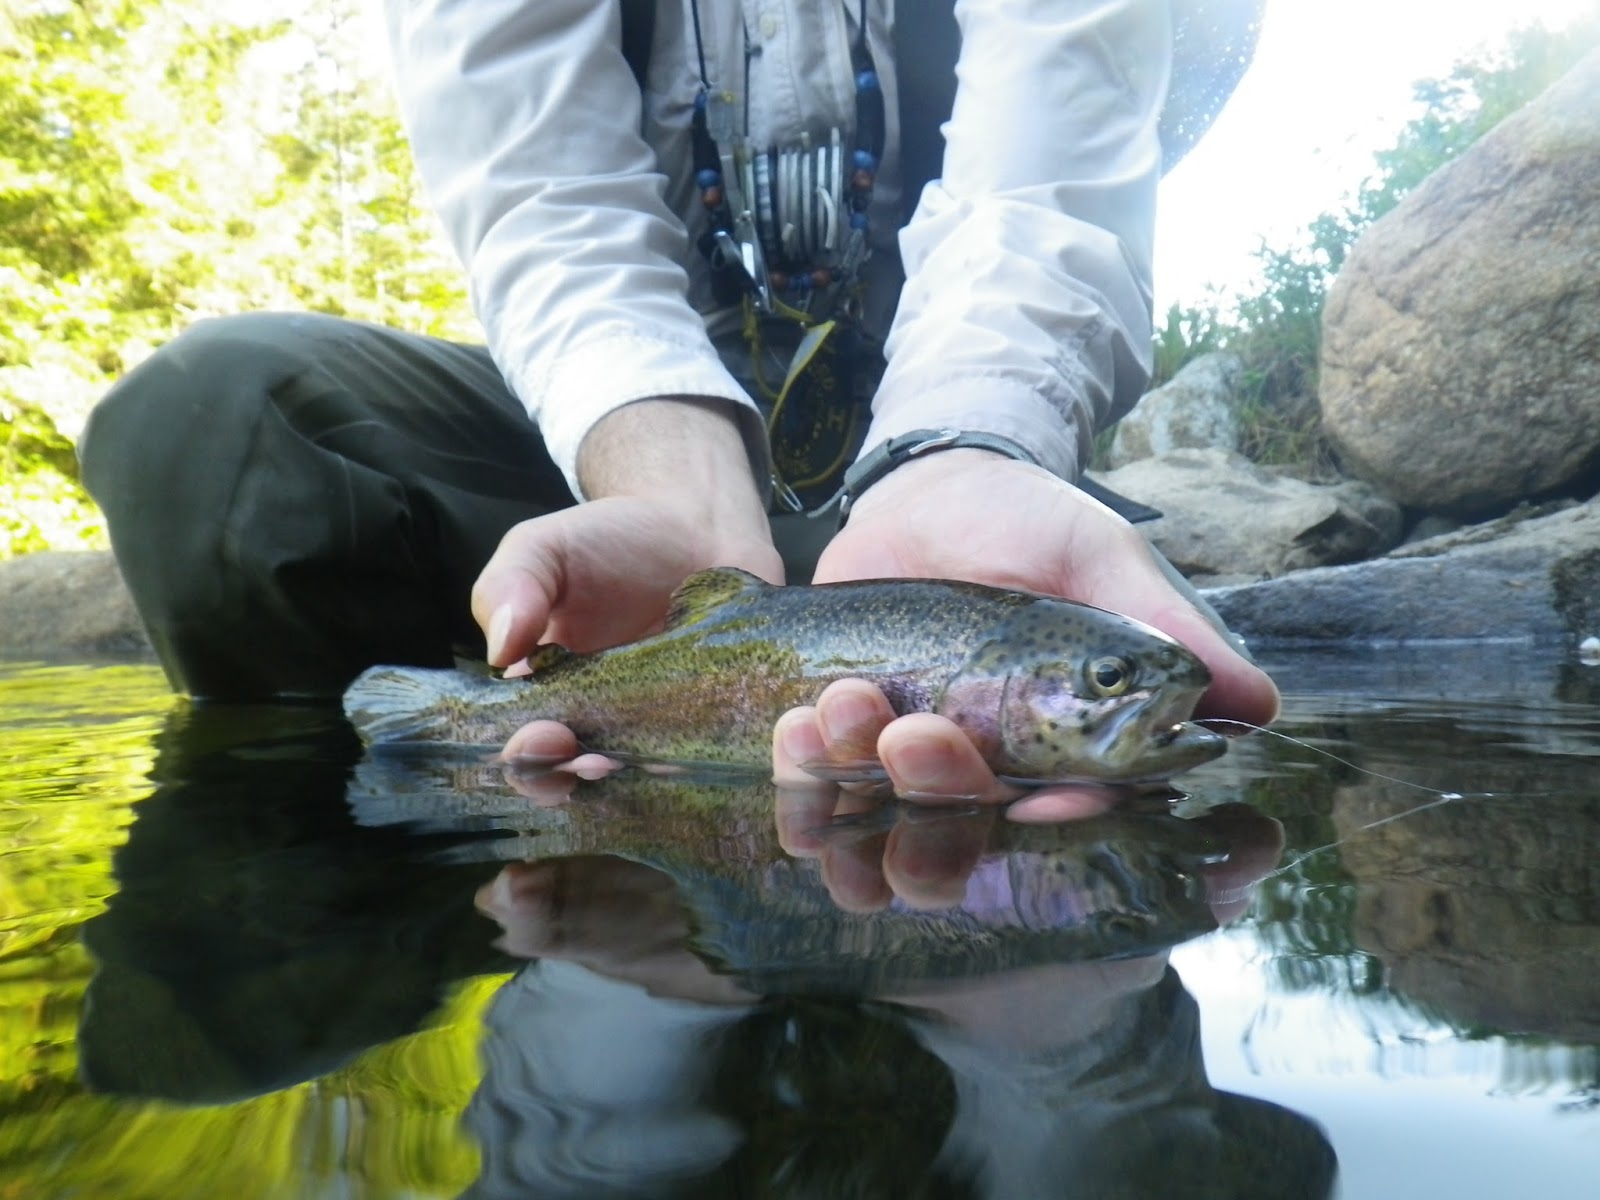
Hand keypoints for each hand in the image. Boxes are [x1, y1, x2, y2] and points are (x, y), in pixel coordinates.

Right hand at [471, 397, 781, 760]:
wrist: (700, 525)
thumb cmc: (612, 540)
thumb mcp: (545, 549)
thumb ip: (510, 586)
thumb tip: (500, 650)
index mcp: (545, 696)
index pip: (522, 748)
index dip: (526, 757)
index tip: (541, 737)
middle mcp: (598, 726)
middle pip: (575, 781)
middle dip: (571, 783)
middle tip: (588, 761)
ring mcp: (657, 734)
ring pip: (638, 785)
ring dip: (632, 787)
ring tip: (636, 765)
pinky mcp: (714, 729)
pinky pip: (704, 766)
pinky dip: (699, 772)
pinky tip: (697, 759)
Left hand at [785, 449, 1280, 810]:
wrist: (936, 489)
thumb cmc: (1036, 528)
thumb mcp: (1104, 563)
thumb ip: (1166, 631)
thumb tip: (1257, 704)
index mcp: (1062, 747)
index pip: (1069, 811)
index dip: (1055, 821)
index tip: (1036, 802)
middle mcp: (987, 769)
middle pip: (962, 831)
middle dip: (936, 791)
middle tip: (916, 732)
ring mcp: (909, 757)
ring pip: (881, 820)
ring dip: (854, 779)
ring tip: (839, 707)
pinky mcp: (843, 734)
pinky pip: (815, 786)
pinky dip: (800, 770)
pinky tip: (797, 726)